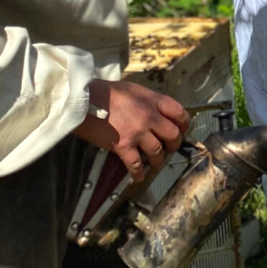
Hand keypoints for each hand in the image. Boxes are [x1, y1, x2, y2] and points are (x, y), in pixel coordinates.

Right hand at [73, 79, 190, 181]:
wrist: (82, 100)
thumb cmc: (105, 92)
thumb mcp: (132, 90)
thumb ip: (147, 101)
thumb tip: (156, 111)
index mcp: (153, 100)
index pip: (179, 113)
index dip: (184, 124)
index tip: (182, 130)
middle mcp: (150, 116)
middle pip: (173, 134)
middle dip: (174, 144)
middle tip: (170, 148)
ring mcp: (137, 132)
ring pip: (157, 152)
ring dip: (158, 160)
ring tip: (156, 163)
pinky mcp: (123, 145)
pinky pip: (136, 164)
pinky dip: (138, 173)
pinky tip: (138, 178)